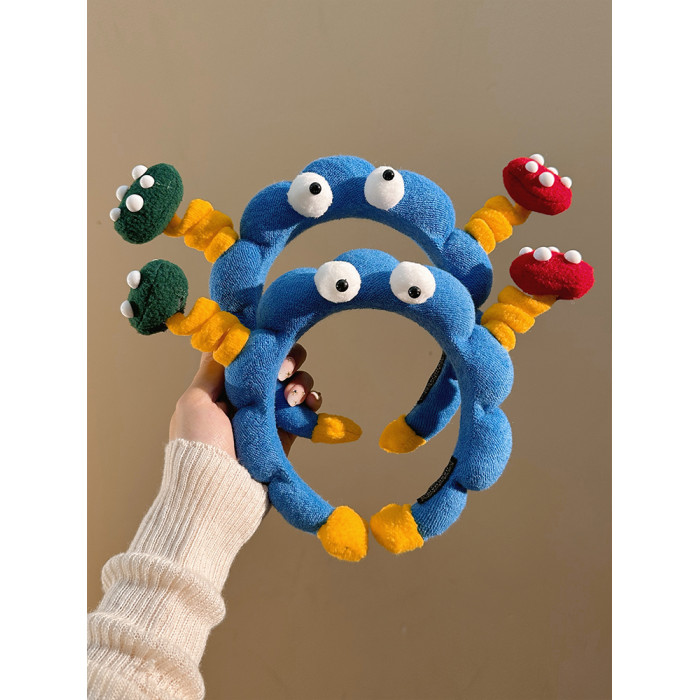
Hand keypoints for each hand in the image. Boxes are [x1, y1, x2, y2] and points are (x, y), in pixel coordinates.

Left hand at [169, 344, 321, 457]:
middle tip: (283, 370)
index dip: (260, 344)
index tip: (268, 341)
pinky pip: (304, 411)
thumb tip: (225, 340)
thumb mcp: (194, 402)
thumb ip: (212, 371)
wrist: (214, 495)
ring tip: (293, 394)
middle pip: (274, 366)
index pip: (246, 356)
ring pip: (292, 384)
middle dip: (285, 360)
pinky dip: (311, 401)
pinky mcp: (284, 436)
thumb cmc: (197, 447)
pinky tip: (309, 402)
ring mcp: (266, 417)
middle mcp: (245, 400)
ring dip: (299, 380)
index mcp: (220, 389)